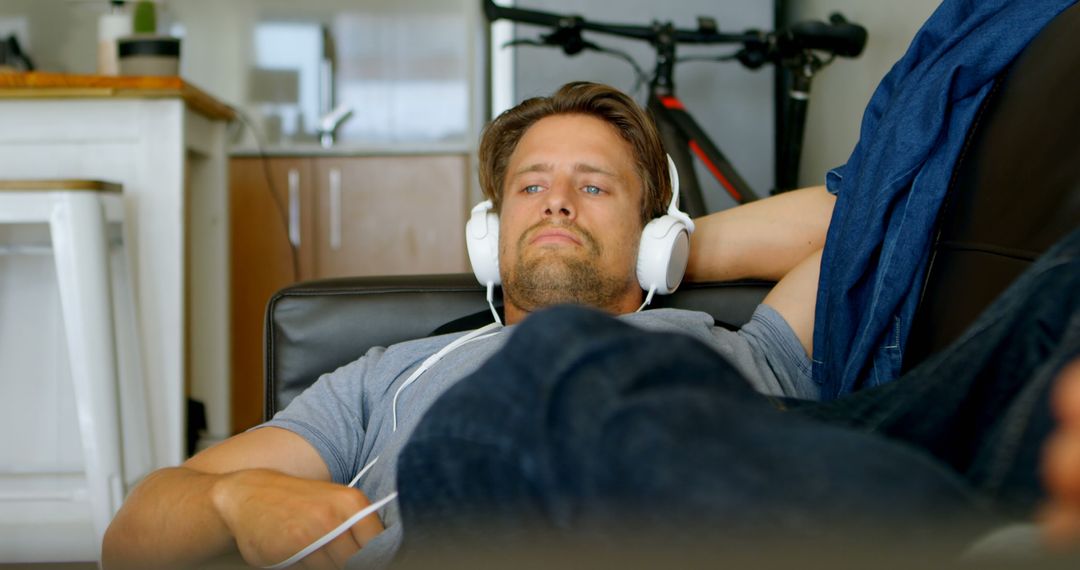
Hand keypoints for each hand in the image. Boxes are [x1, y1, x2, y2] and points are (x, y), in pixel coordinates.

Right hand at [211, 469, 384, 568]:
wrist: (247, 494)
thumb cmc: (296, 500)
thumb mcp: (335, 503)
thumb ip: (358, 527)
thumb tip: (380, 555)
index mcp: (352, 503)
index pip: (378, 545)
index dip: (374, 557)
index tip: (367, 558)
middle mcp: (334, 517)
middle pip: (357, 562)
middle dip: (347, 562)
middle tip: (332, 552)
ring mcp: (310, 534)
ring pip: (333, 569)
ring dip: (325, 565)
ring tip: (310, 547)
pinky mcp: (289, 549)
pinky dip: (304, 566)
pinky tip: (294, 551)